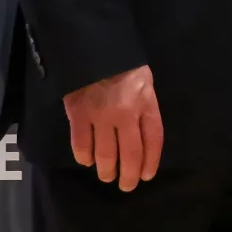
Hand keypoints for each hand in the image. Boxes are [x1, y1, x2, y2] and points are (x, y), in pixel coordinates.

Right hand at [63, 65, 163, 191]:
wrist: (93, 46)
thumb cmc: (123, 64)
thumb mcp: (144, 82)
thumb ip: (144, 107)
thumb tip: (142, 135)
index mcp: (146, 102)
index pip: (153, 139)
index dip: (151, 161)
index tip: (147, 175)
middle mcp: (125, 112)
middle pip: (130, 153)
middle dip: (129, 174)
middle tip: (126, 186)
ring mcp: (101, 114)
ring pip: (106, 153)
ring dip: (107, 170)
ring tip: (107, 176)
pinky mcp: (78, 113)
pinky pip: (81, 143)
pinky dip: (85, 156)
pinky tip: (87, 161)